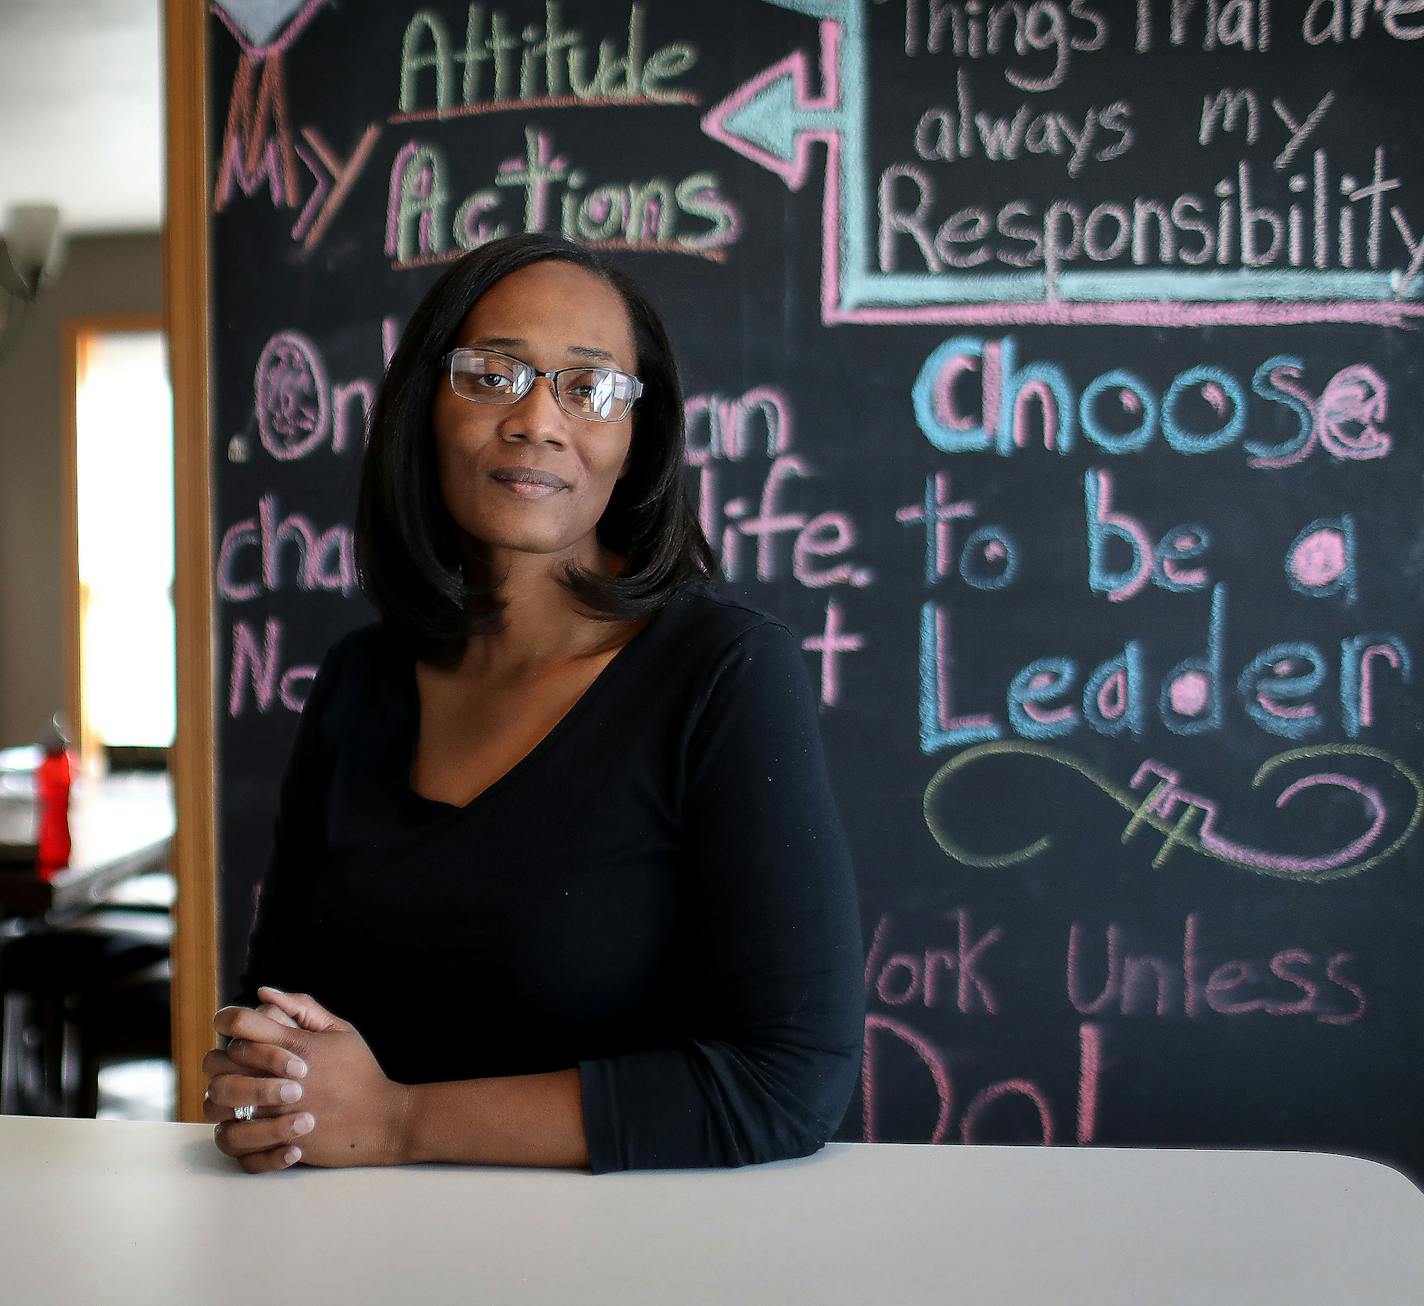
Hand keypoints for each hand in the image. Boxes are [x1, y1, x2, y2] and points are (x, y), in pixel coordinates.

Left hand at [212, 987, 411, 1169]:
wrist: (381, 1120)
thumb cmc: (359, 1072)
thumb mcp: (339, 1030)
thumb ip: (302, 1007)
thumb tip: (263, 992)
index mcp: (293, 1045)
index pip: (240, 1021)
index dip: (228, 1019)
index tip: (232, 1026)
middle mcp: (277, 1076)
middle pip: (218, 1062)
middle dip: (222, 1060)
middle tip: (237, 1065)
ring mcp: (274, 1113)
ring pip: (217, 1104)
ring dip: (224, 1098)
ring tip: (241, 1097)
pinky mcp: (274, 1144)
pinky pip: (234, 1142)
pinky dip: (236, 1133)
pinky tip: (253, 1125)